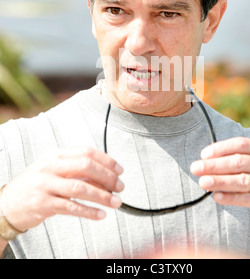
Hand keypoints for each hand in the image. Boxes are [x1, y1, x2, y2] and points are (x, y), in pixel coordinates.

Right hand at [0, 147, 123, 231]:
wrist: (7, 204)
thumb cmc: (36, 185)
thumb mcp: (53, 170)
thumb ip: (75, 169)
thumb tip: (105, 175)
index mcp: (56, 156)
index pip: (86, 152)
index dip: (106, 160)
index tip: (119, 170)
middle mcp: (50, 167)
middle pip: (86, 166)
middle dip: (108, 177)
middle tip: (120, 187)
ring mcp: (45, 185)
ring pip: (81, 188)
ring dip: (102, 196)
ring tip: (116, 202)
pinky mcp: (43, 204)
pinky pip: (71, 207)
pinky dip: (89, 211)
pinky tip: (100, 215)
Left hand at [190, 137, 249, 227]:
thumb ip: (238, 159)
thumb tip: (206, 162)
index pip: (240, 144)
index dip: (220, 148)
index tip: (203, 155)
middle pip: (238, 162)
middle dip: (214, 165)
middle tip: (195, 168)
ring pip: (242, 180)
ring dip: (219, 181)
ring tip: (202, 182)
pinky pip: (249, 199)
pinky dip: (231, 198)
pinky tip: (216, 197)